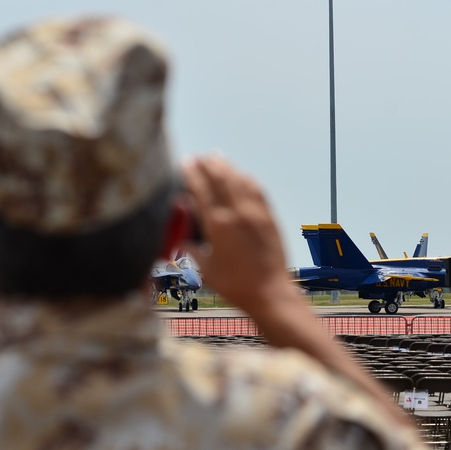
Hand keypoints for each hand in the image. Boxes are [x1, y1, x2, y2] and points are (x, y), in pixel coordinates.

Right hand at [182, 156, 298, 314]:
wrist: (270, 293)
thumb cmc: (235, 286)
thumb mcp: (205, 269)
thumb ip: (191, 248)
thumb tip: (180, 236)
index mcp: (217, 225)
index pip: (201, 189)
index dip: (192, 173)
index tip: (186, 162)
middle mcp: (237, 214)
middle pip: (220, 178)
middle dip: (208, 164)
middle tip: (199, 156)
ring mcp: (256, 213)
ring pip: (239, 180)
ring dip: (227, 166)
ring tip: (217, 157)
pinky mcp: (269, 218)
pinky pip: (257, 190)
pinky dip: (247, 179)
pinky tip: (242, 175)